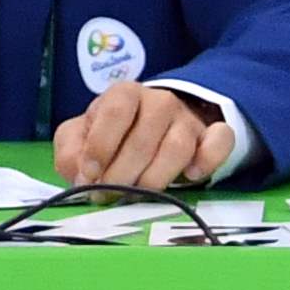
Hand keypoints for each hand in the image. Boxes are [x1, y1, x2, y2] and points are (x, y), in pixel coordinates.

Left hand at [54, 80, 230, 190]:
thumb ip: (70, 151)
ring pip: (177, 149)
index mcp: (125, 93)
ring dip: (154, 179)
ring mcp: (187, 119)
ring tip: (137, 195)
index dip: (100, 145)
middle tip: (106, 196)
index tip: (89, 174)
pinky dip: (207, 161)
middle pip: (143, 139)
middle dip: (121, 175)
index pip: (115, 112)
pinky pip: (219, 143)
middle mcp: (160, 101)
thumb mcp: (80, 135)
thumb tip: (79, 175)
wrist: (155, 124)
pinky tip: (190, 176)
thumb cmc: (113, 133)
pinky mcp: (211, 136)